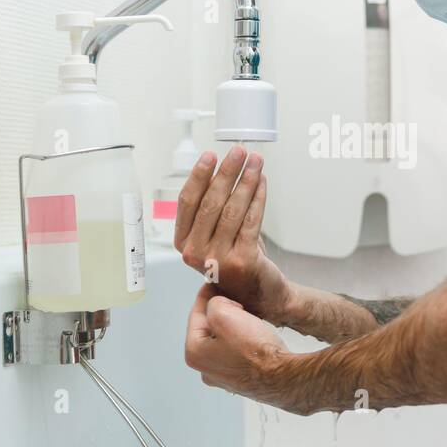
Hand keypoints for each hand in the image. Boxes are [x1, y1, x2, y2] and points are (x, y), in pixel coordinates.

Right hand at [174, 145, 292, 323]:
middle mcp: (196, 252)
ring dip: (246, 180)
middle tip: (239, 151)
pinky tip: (262, 182)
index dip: (199, 176)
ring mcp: (218, 258)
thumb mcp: (214, 236)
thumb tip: (223, 169)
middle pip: (210, 202)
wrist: (259, 295)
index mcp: (183, 243)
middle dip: (227, 172)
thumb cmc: (235, 260)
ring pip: (232, 209)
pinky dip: (259, 197)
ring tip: (255, 162)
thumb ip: (211, 209)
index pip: (187, 202)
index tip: (211, 155)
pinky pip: (251, 220)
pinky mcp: (242, 260)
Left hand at [185, 284, 290, 405]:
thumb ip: (214, 303)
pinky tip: (256, 337)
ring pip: (224, 341)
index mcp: (194, 353)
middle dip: (221, 312)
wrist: (282, 376)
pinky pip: (238, 353)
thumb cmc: (255, 350)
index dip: (206, 295)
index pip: (196, 314)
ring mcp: (224, 377)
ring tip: (249, 319)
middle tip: (236, 302)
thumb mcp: (225, 314)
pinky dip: (244, 342)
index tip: (213, 284)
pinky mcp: (241, 380)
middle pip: (209, 329)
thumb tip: (218, 305)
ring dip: (234, 327)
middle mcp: (206, 369)